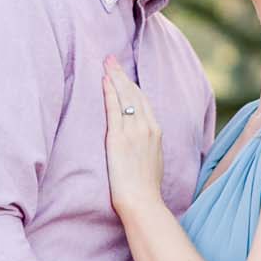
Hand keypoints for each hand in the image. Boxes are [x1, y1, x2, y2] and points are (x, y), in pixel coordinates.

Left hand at [103, 58, 163, 214]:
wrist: (143, 202)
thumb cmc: (146, 189)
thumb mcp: (152, 162)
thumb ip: (147, 147)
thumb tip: (141, 145)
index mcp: (156, 132)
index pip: (143, 101)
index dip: (132, 85)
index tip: (123, 74)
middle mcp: (147, 128)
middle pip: (134, 94)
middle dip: (122, 74)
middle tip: (111, 59)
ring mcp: (134, 132)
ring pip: (125, 97)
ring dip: (115, 77)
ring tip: (106, 63)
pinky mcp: (119, 139)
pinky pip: (114, 109)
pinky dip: (109, 93)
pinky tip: (104, 80)